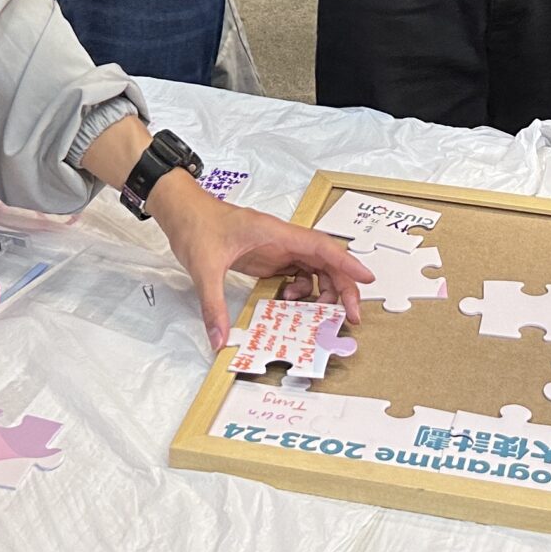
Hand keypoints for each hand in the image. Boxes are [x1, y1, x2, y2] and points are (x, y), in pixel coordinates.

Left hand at [151, 175, 371, 346]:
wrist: (183, 211)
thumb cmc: (197, 226)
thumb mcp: (204, 268)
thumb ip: (213, 305)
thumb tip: (220, 340)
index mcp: (275, 233)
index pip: (321, 246)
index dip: (347, 263)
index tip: (368, 279)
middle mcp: (282, 239)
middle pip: (325, 261)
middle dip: (341, 287)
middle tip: (348, 317)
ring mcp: (277, 248)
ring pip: (314, 269)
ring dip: (321, 291)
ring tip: (317, 314)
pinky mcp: (269, 258)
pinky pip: (297, 274)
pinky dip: (300, 291)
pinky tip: (286, 302)